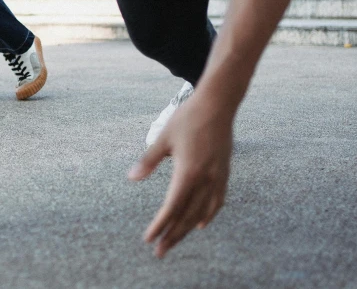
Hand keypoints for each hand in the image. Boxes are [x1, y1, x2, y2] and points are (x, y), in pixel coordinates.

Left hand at [129, 95, 233, 257]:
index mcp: (188, 172)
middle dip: (173, 236)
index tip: (149, 239)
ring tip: (175, 241)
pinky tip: (200, 223)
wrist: (218, 104)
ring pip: (203, 212)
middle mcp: (205, 178)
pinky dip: (208, 215)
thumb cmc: (188, 118)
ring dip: (188, 229)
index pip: (172, 207)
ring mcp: (218, 177)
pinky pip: (217, 201)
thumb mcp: (163, 138)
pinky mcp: (224, 172)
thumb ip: (148, 160)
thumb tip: (132, 178)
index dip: (160, 225)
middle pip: (187, 216)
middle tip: (160, 252)